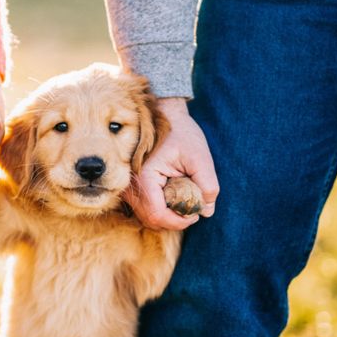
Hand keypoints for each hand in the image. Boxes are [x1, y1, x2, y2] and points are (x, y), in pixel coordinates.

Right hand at [126, 97, 218, 230]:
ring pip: (148, 216)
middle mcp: (131, 184)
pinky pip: (146, 209)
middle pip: (151, 219)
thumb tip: (207, 211)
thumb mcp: (200, 156)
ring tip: (185, 199)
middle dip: (175, 220)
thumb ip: (207, 184)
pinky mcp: (133, 188)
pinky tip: (175, 196)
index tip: (197, 213)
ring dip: (169, 216)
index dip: (179, 220)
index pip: (157, 214)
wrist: (165, 116)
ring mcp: (129, 187)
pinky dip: (163, 209)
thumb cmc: (182, 133)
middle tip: (194, 208)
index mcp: (144, 175)